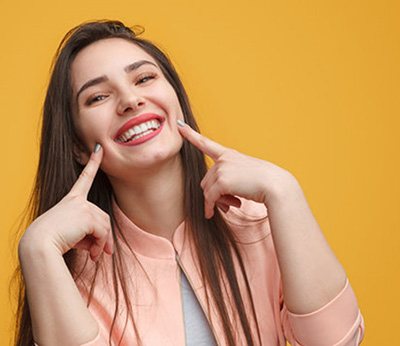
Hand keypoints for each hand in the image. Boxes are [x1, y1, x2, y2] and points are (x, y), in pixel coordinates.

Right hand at [20, 145, 112, 261]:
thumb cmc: (51, 241)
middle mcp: (78, 200)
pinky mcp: (87, 216)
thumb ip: (88, 234)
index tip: (99, 149)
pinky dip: (101, 245)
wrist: (39, 244)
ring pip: (104, 226)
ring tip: (96, 256)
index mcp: (71, 200)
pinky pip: (102, 232)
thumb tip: (102, 247)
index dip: (93, 163)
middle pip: (102, 217)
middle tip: (103, 254)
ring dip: (103, 243)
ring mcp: (83, 206)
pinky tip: (93, 255)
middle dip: (105, 237)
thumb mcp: (72, 234)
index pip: (84, 178)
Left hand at [177, 120, 295, 217]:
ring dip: (215, 202)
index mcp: (229, 155)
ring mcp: (222, 169)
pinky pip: (210, 198)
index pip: (207, 143)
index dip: (191, 134)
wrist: (275, 185)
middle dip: (213, 195)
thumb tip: (212, 198)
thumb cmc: (264, 183)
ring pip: (207, 190)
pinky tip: (211, 214)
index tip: (180, 125)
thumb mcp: (244, 176)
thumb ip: (228, 180)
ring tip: (231, 206)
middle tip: (227, 204)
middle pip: (206, 180)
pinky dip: (210, 207)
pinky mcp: (222, 181)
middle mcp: (224, 159)